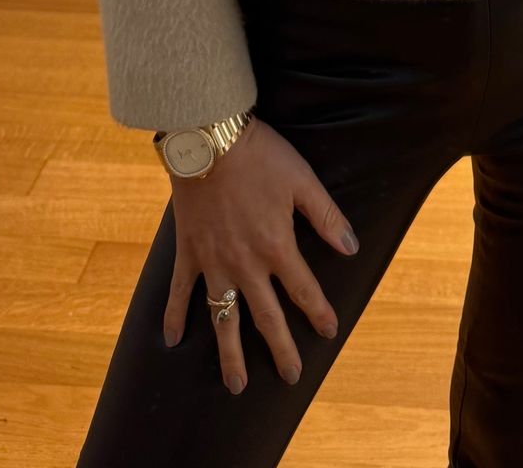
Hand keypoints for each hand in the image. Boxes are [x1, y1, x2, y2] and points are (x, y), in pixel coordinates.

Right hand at [162, 115, 358, 395]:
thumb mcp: (302, 180)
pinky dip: (175, 316)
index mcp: (277, 246)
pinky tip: (171, 341)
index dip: (319, 313)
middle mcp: (246, 264)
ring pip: (223, 317)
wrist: (208, 138)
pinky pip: (181, 292)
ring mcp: (214, 262)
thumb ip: (326, 217)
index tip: (329, 332)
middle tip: (291, 377)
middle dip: (281, 349)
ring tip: (236, 384)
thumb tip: (351, 248)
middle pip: (266, 317)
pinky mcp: (188, 252)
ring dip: (230, 353)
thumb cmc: (260, 155)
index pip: (304, 290)